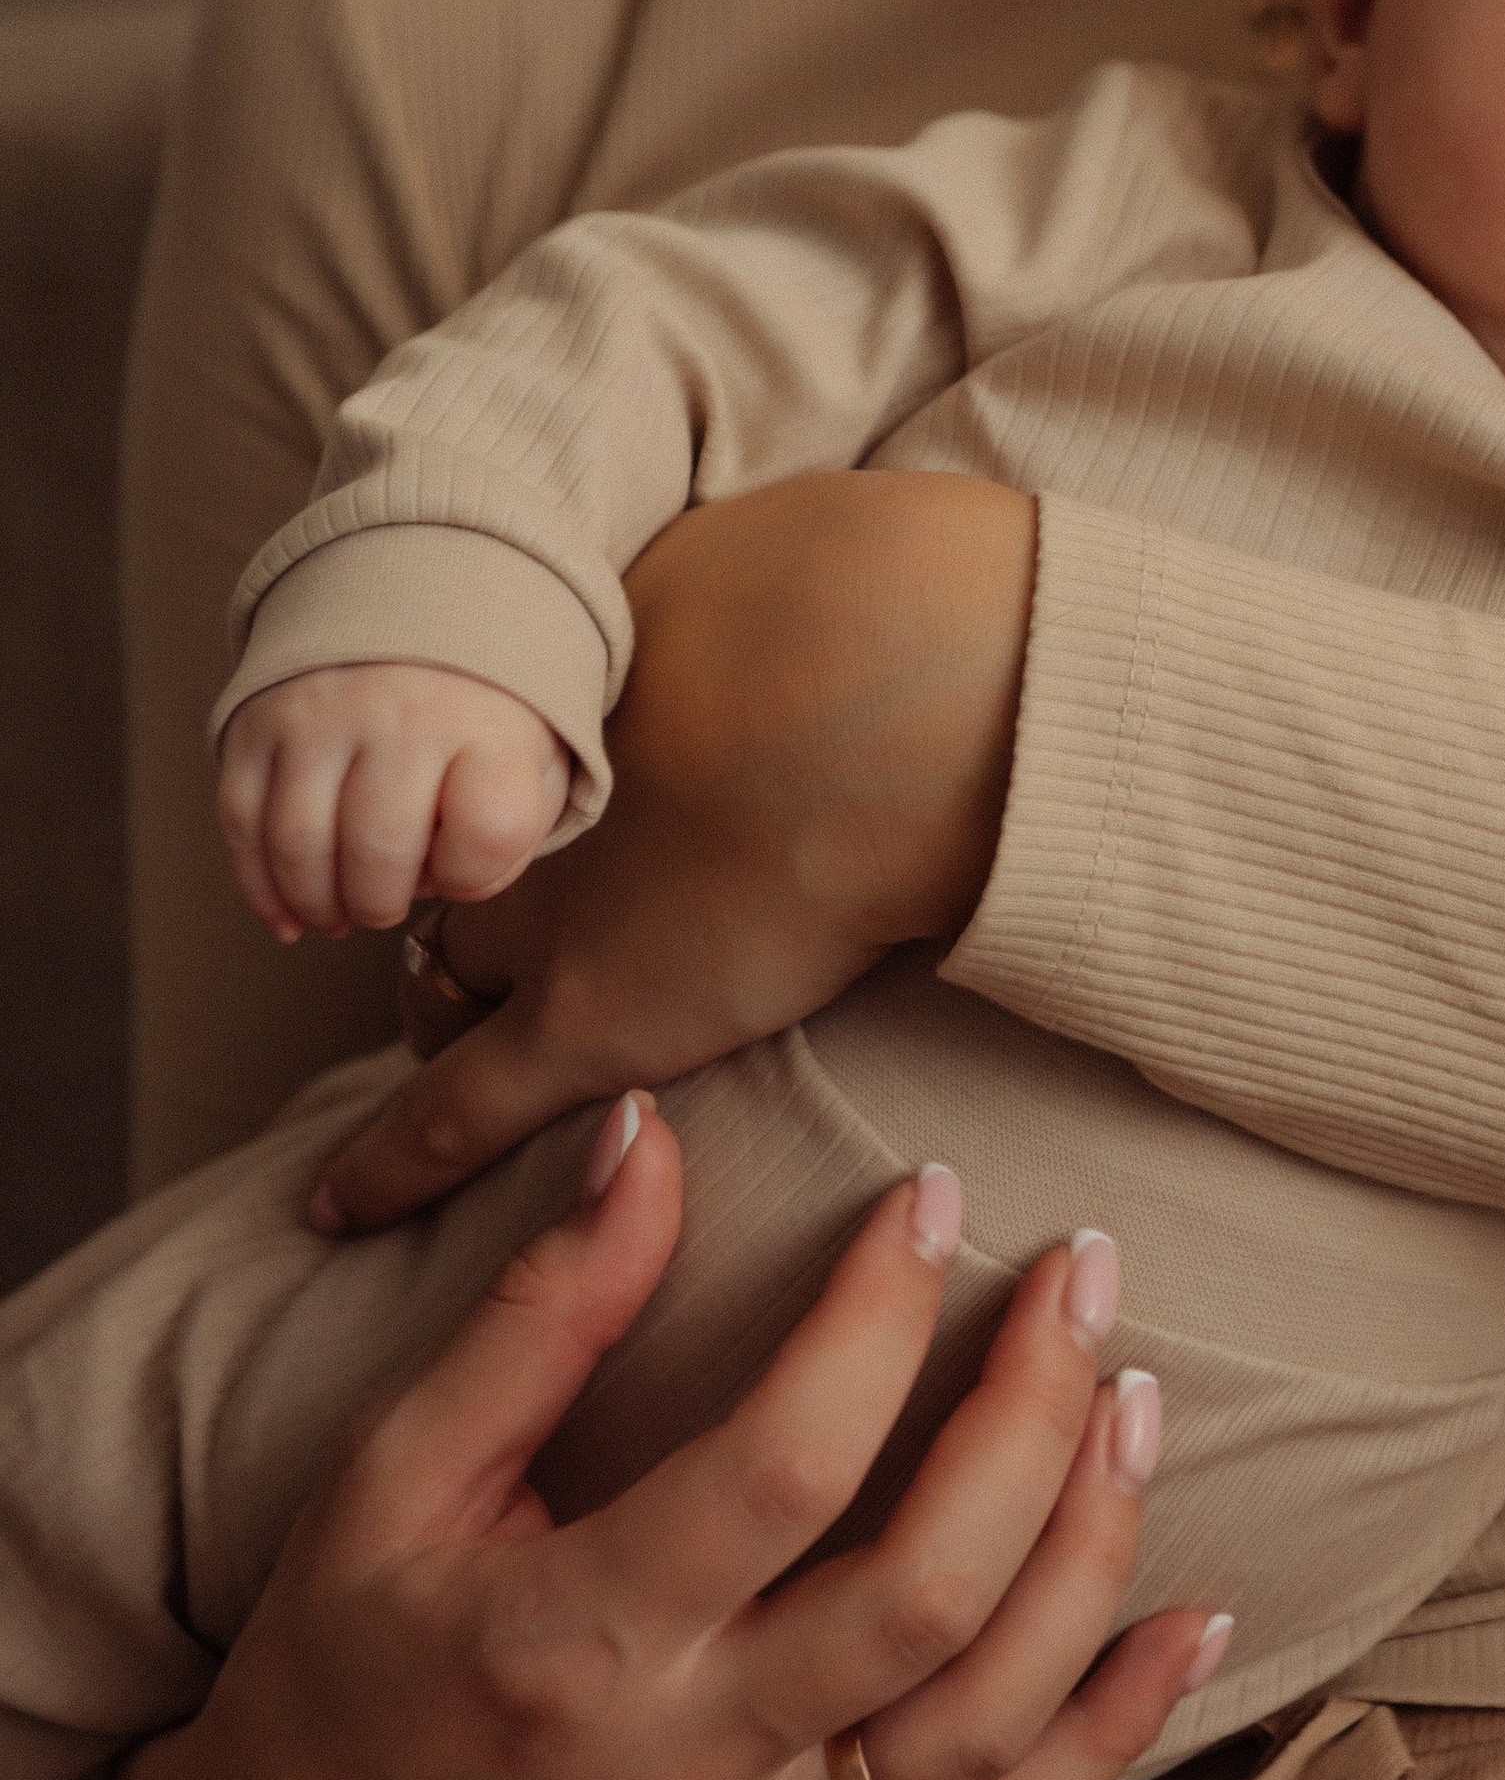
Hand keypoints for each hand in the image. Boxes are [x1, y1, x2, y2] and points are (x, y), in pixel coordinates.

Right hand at [111, 1104, 1224, 1779]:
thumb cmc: (343, 1660)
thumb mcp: (395, 1472)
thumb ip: (539, 1310)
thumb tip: (645, 1132)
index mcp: (570, 1641)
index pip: (781, 1467)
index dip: (878, 1320)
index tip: (932, 1195)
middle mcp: (678, 1767)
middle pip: (925, 1595)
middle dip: (1032, 1419)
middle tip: (1082, 1276)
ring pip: (987, 1724)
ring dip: (1091, 1557)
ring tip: (1137, 1402)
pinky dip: (1110, 1736)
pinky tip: (1187, 1624)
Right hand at [217, 662, 571, 942]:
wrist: (412, 610)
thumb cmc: (479, 719)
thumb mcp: (535, 763)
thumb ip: (510, 837)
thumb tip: (439, 889)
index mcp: (487, 726)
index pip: (487, 831)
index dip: (473, 876)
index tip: (463, 867)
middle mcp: (401, 714)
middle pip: (378, 851)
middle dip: (380, 906)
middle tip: (385, 907)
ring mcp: (321, 715)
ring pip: (298, 845)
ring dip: (318, 905)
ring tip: (340, 917)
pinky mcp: (259, 722)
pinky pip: (242, 821)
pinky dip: (260, 886)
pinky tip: (289, 915)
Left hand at [308, 470, 1036, 1231]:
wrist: (888, 698)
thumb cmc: (861, 622)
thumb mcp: (778, 571)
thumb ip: (761, 588)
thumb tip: (825, 573)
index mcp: (579, 708)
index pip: (491, 776)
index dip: (487, 810)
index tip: (485, 826)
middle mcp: (540, 808)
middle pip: (456, 870)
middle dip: (451, 900)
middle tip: (458, 940)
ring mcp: (557, 915)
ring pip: (454, 983)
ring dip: (448, 1010)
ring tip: (445, 1052)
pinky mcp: (590, 1021)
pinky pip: (461, 1105)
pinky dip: (398, 1160)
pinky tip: (342, 1207)